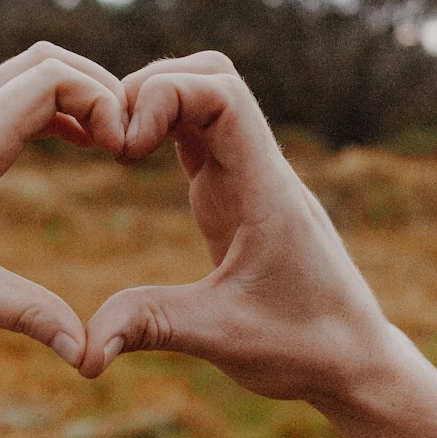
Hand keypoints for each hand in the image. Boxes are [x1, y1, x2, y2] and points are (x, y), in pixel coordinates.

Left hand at [0, 44, 126, 367]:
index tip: (121, 151)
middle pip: (44, 59)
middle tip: (130, 138)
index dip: (100, 99)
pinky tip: (79, 142)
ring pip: (26, 72)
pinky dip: (56, 104)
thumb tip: (85, 354)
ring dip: (78, 91)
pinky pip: (12, 97)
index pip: (47, 78)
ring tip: (113, 140)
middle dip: (100, 84)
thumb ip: (24, 314)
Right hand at [80, 52, 394, 399]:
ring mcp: (250, 178)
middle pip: (213, 76)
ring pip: (208, 97)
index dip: (166, 95)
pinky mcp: (237, 195)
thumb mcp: (222, 337)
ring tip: (115, 146)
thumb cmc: (304, 348)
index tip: (127, 148)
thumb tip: (83, 350)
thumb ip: (151, 326)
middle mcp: (260, 171)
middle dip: (153, 86)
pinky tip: (130, 156)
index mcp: (266, 189)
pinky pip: (201, 133)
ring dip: (158, 102)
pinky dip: (163, 127)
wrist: (354, 361)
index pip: (224, 95)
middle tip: (111, 138)